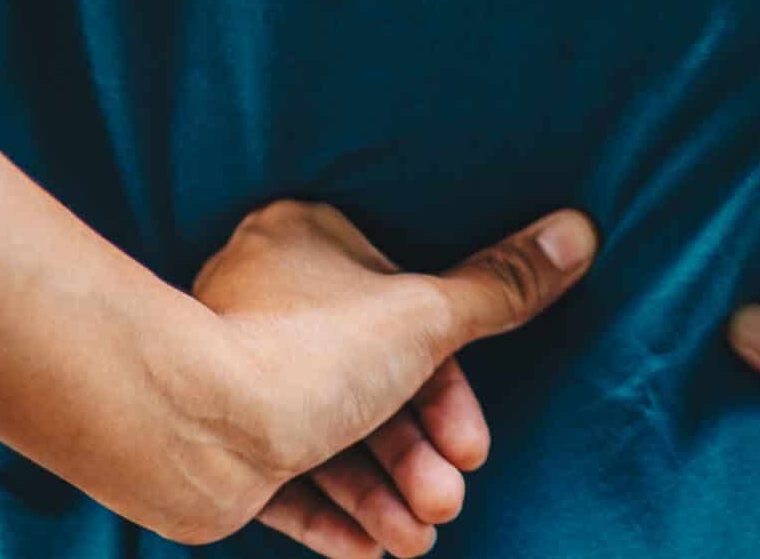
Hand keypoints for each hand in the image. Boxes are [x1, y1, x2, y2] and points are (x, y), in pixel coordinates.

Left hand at [187, 199, 597, 555]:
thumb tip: (578, 232)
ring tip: (414, 540)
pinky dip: (333, 514)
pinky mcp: (215, 440)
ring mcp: (237, 372)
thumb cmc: (303, 353)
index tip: (472, 441)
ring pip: (332, 437)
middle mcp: (267, 300)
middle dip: (418, 454)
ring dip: (384, 493)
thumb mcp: (427, 317)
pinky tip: (369, 550)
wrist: (181, 431)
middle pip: (372, 383)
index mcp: (307, 241)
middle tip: (448, 500)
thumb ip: (503, 288)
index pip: (403, 312)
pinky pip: (285, 479)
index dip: (449, 386)